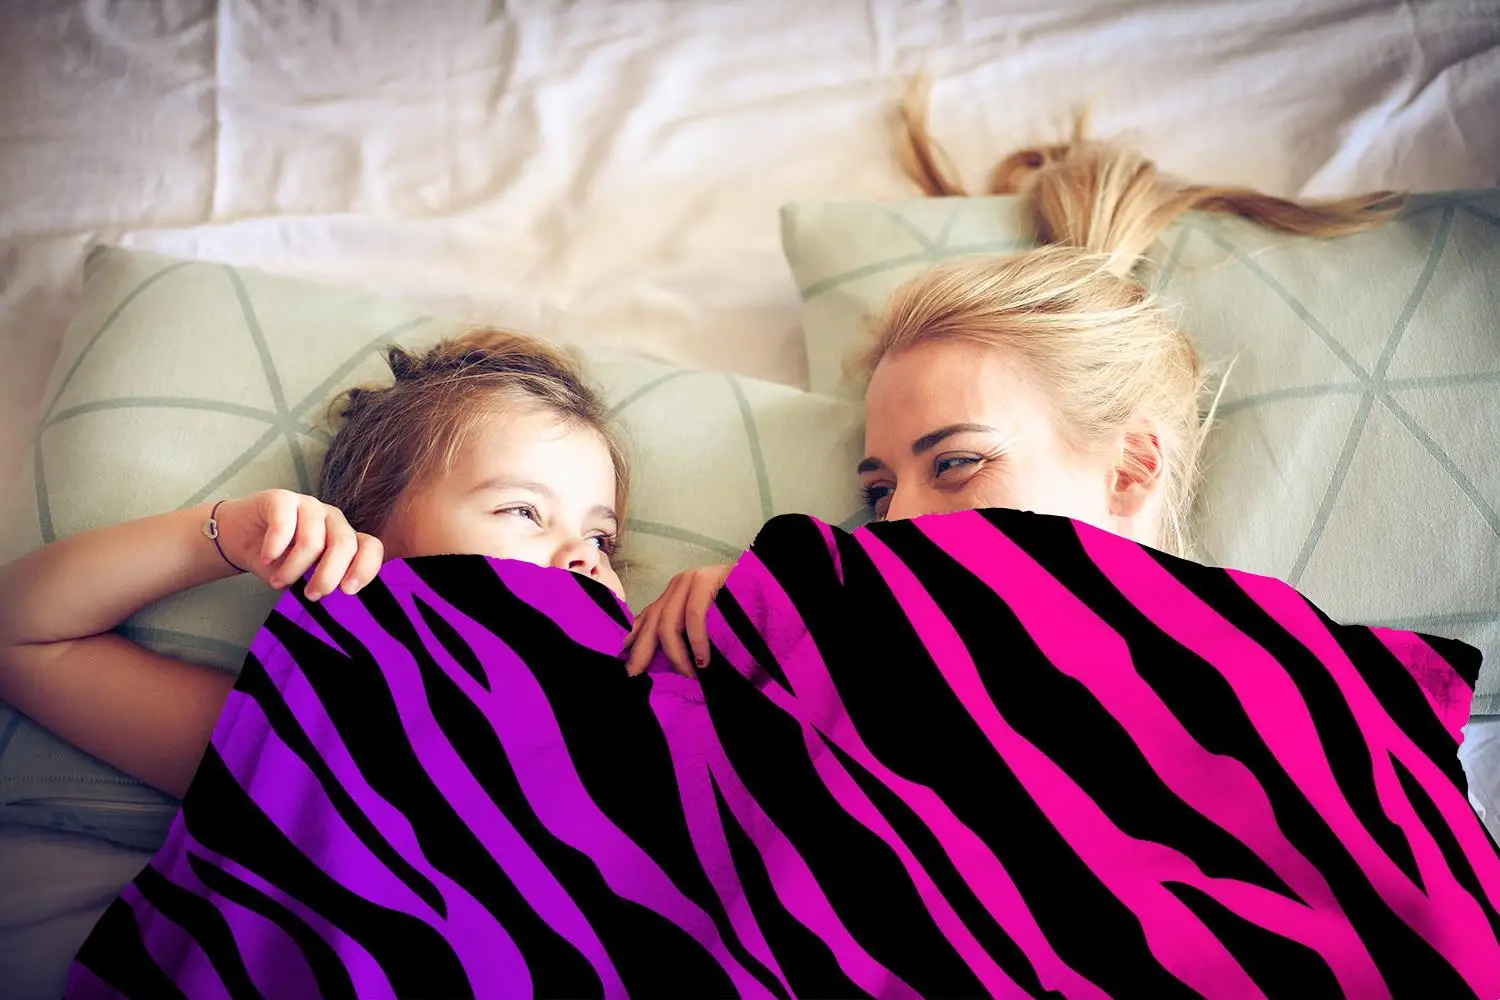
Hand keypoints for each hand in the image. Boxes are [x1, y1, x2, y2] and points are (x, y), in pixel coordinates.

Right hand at [213, 490, 383, 600]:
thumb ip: (320, 582)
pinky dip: (275, 547)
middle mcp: (332, 519)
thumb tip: (333, 605)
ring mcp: (308, 506)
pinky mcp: (281, 499)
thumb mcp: (303, 577)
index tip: (347, 591)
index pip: (370, 547)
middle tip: (312, 595)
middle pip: (344, 544)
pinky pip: (284, 523)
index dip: (365, 568)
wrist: (238, 538)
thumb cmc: (277, 560)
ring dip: (294, 568)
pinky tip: (267, 558)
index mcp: (344, 538)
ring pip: (312, 539)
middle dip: (328, 575)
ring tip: (279, 581)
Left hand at [621, 564, 732, 676]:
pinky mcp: (706, 581)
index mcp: (674, 596)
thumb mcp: (708, 628)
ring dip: (677, 655)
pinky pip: (693, 616)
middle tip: (638, 675)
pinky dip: (697, 642)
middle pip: (651, 622)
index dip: (632, 641)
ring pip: (668, 623)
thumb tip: (662, 665)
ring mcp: (691, 581)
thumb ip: (685, 638)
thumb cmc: (742, 612)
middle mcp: (678, 586)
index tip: (626, 666)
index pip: (645, 619)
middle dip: (642, 652)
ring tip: (690, 674)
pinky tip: (703, 660)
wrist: (772, 585)